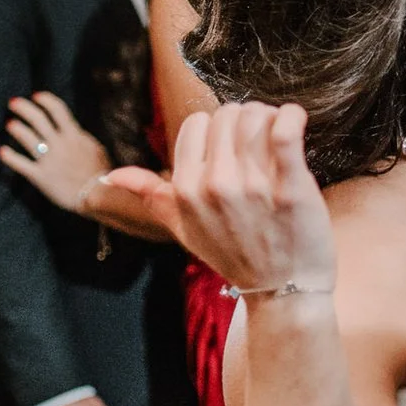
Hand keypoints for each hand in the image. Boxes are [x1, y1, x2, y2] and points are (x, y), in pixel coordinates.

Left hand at [0, 92, 114, 212]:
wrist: (99, 195)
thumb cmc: (101, 173)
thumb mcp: (96, 149)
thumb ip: (82, 138)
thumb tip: (74, 130)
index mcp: (74, 135)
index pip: (57, 109)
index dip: (45, 100)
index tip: (36, 95)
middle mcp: (59, 144)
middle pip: (38, 119)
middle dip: (24, 108)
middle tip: (13, 103)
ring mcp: (48, 159)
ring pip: (27, 137)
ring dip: (16, 128)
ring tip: (10, 124)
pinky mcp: (40, 176)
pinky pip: (20, 163)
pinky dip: (9, 157)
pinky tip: (2, 151)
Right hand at [107, 102, 334, 297]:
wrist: (282, 290)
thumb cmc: (235, 255)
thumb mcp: (184, 229)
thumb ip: (151, 196)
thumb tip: (111, 176)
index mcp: (186, 189)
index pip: (196, 123)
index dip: (216, 129)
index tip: (232, 144)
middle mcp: (215, 184)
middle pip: (228, 115)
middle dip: (245, 120)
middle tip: (259, 142)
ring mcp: (253, 186)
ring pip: (256, 116)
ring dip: (269, 118)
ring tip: (277, 137)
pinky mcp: (291, 187)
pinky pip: (286, 132)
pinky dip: (291, 117)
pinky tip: (294, 119)